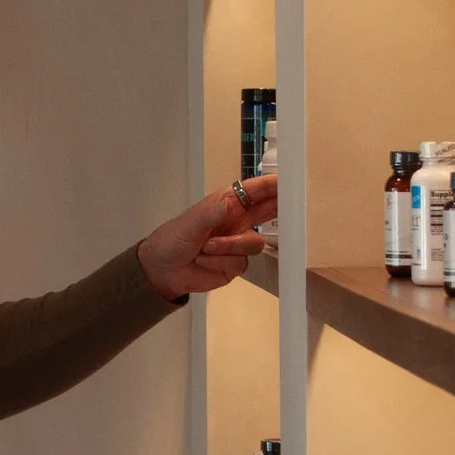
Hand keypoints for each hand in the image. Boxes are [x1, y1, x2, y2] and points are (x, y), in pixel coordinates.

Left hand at [138, 173, 278, 298]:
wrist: (163, 271)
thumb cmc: (173, 239)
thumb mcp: (190, 224)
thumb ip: (211, 214)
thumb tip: (229, 204)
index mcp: (226, 203)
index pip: (254, 191)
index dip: (271, 185)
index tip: (287, 183)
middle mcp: (237, 221)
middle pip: (267, 212)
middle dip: (278, 208)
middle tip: (291, 206)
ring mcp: (238, 243)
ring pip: (254, 243)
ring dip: (229, 247)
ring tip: (206, 248)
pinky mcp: (236, 265)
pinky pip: (241, 262)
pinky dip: (221, 262)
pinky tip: (204, 261)